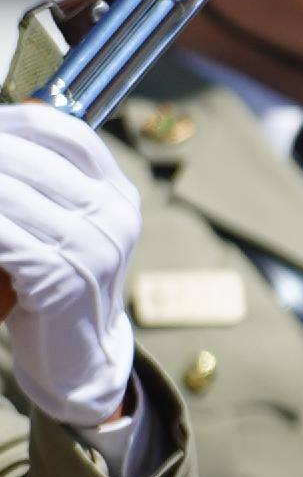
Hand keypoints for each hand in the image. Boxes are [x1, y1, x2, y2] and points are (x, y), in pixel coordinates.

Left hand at [0, 108, 141, 432]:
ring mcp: (91, 247)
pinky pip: (3, 236)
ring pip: (7, 194)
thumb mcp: (72, 226)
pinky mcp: (62, 278)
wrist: (79, 355)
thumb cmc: (60, 283)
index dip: (13, 121)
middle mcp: (113, 215)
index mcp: (117, 194)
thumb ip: (50, 185)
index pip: (66, 132)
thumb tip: (4, 138)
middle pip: (28, 158)